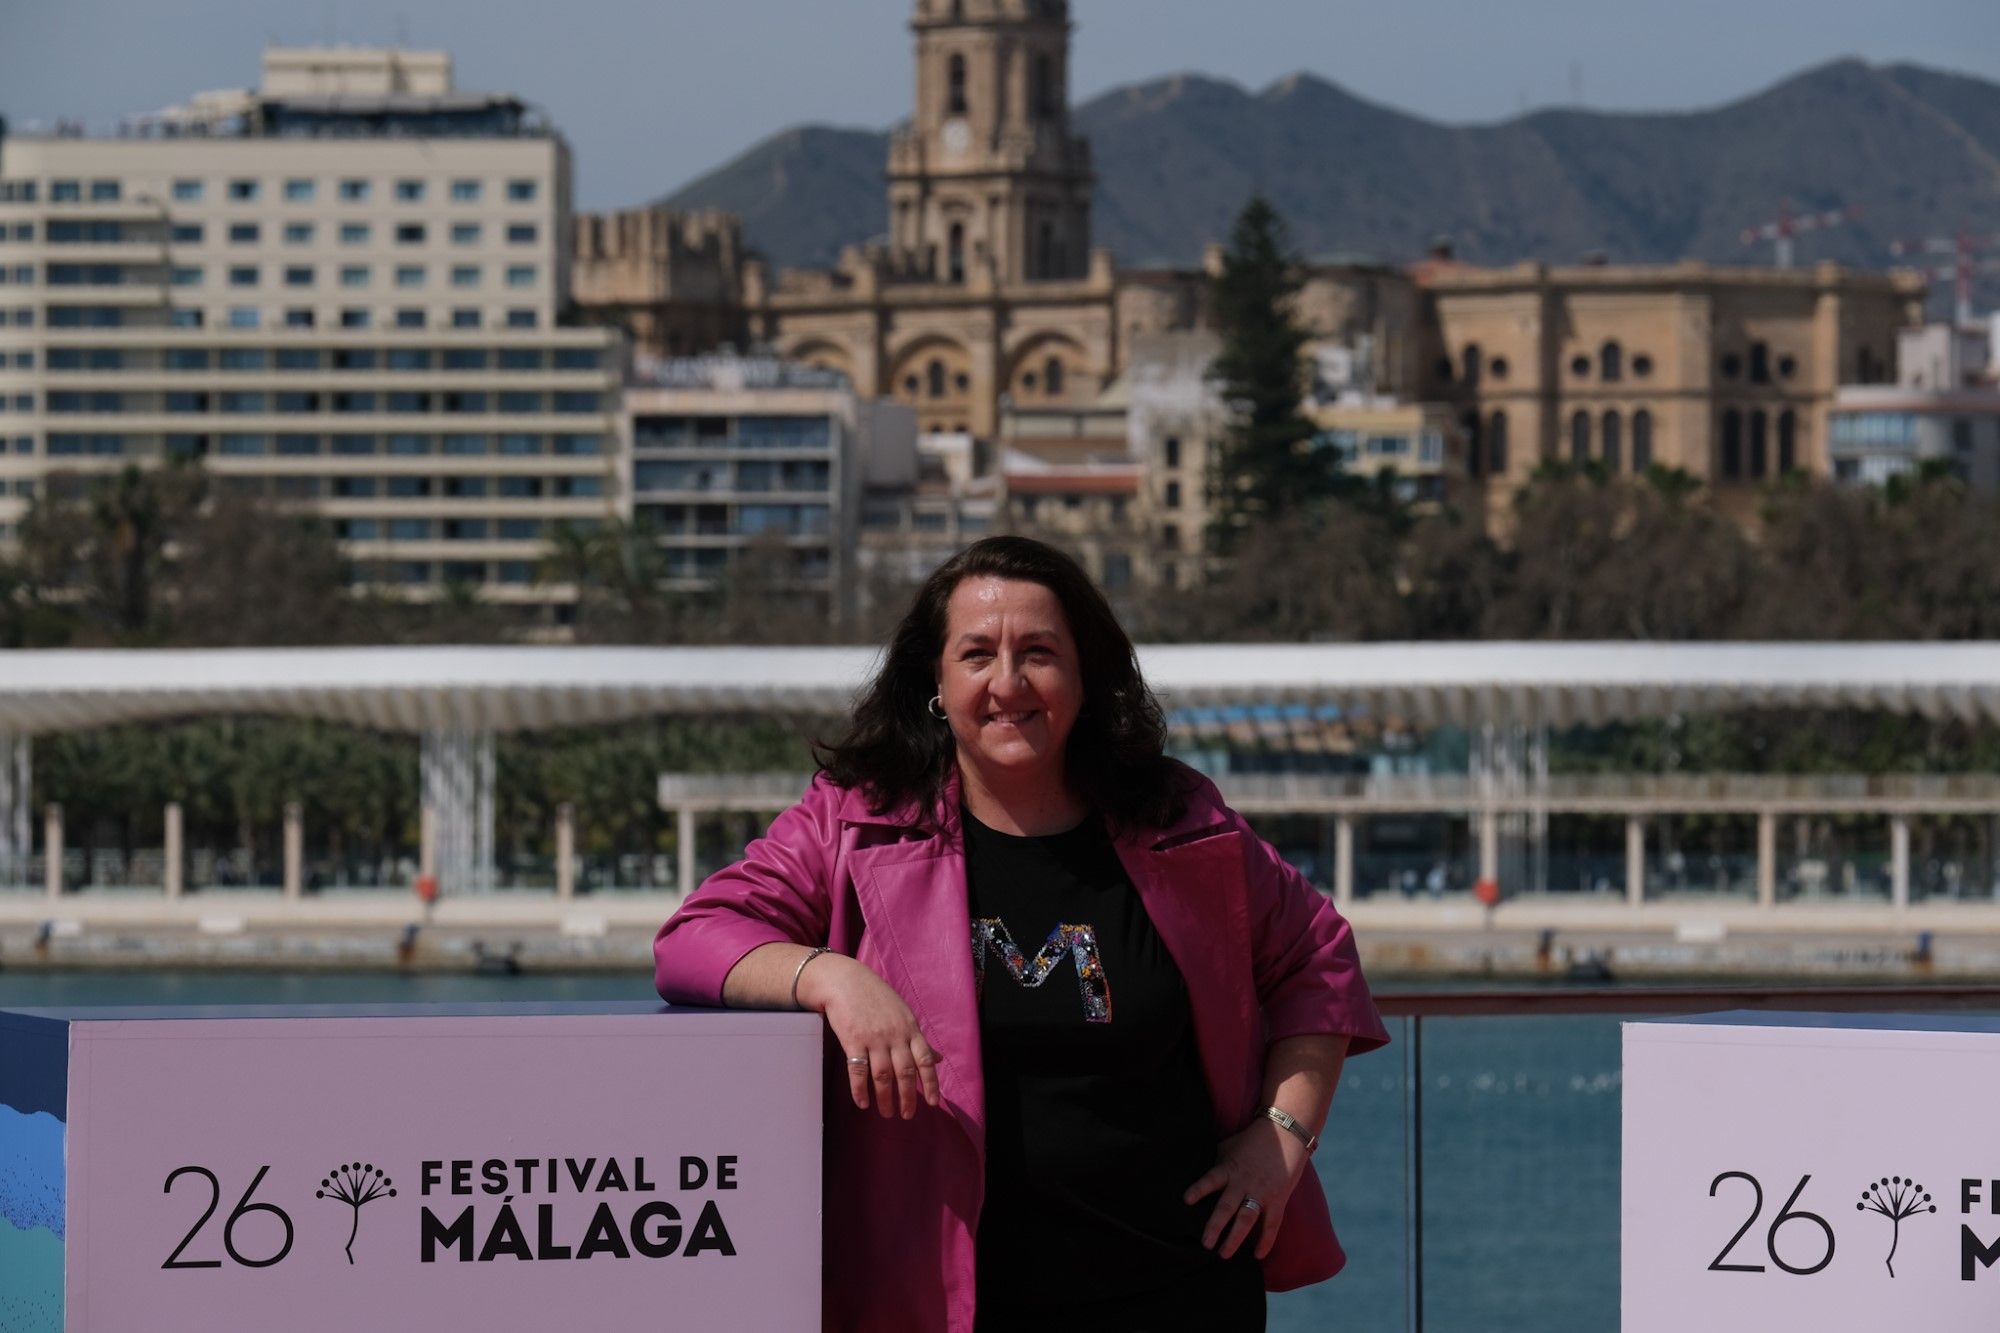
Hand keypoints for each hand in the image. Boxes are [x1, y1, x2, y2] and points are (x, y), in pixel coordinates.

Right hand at [797, 952, 942, 1119]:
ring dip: (885, 1098)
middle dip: (908, 1097)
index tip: (933, 1103)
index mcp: (910, 1028)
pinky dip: (860, 1090)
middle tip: (907, 1115)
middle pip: (905, 1072)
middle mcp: (895, 1035)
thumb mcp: (903, 1013)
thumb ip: (918, 1039)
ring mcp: (874, 1038)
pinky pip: (858, 1071)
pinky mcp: (853, 1040)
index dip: (931, 1083)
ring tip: (886, 1112)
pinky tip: (862, 1103)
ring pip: (883, 1076)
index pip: (925, 1060)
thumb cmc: (876, 997)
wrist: (845, 981)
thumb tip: (938, 1058)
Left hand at [1183, 1117, 1312, 1260]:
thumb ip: (1215, 1163)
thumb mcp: (1228, 1147)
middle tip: (1205, 1244)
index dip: (1199, 1189)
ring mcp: (1262, 1192)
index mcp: (1229, 1168)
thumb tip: (1194, 1172)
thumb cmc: (1251, 1141)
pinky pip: (1272, 1224)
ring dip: (1235, 1238)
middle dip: (1216, 1226)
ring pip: (1247, 1219)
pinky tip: (1258, 1255)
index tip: (1187, 1200)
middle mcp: (1244, 1182)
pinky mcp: (1278, 1199)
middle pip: (1227, 1206)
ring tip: (1224, 1254)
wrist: (1285, 1134)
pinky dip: (1266, 1240)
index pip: (1211, 1179)